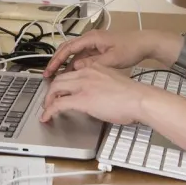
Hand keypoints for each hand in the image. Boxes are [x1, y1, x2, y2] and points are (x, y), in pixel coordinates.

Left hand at [39, 64, 161, 124]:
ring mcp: (82, 85)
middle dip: (50, 92)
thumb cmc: (131, 94)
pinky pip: (58, 104)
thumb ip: (99, 82)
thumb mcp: (112, 80)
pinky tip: (46, 117)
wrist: (139, 99)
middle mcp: (85, 73)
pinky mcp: (82, 99)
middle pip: (58, 79)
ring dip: (48, 100)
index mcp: (93, 67)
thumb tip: (94, 93)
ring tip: (47, 109)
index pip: (70, 72)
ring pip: (55, 88)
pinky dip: (49, 110)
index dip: (62, 83)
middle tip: (49, 101)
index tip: (59, 91)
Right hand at [42, 29, 153, 77]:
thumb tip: (77, 67)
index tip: (49, 71)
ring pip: (74, 55)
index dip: (56, 60)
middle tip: (47, 75)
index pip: (68, 48)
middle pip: (67, 50)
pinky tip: (71, 76)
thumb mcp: (112, 59)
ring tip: (56, 78)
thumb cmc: (130, 48)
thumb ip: (93, 64)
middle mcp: (89, 39)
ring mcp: (93, 45)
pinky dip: (75, 66)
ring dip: (65, 65)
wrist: (144, 43)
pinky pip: (81, 58)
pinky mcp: (97, 50)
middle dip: (56, 62)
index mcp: (91, 38)